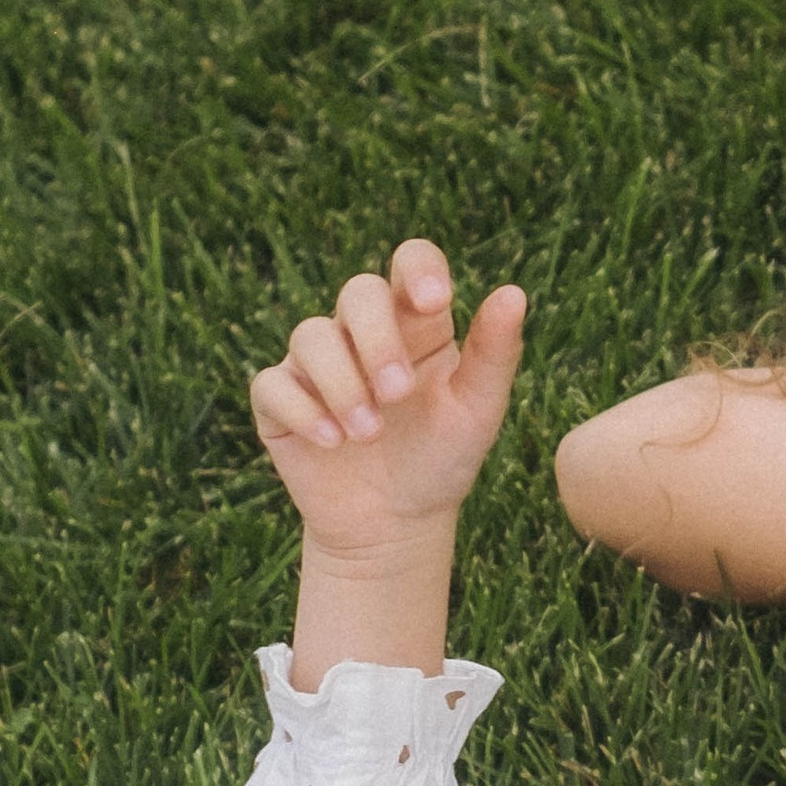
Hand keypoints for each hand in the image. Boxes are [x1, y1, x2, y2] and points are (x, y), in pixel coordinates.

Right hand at [251, 240, 526, 563]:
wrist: (395, 524)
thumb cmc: (443, 458)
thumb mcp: (478, 411)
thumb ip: (496, 354)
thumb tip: (513, 292)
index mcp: (417, 322)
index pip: (411, 262)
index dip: (418, 268)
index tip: (433, 301)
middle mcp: (363, 332)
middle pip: (357, 291)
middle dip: (376, 339)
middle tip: (398, 394)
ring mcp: (317, 364)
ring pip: (310, 335)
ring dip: (342, 384)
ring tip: (370, 434)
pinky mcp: (280, 401)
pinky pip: (271, 384)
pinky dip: (301, 410)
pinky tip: (333, 442)